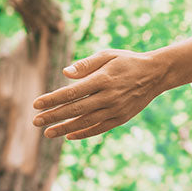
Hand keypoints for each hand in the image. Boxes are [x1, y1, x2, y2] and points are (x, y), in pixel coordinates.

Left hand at [31, 49, 167, 139]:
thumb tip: (65, 72)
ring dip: (65, 128)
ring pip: (85, 122)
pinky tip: (69, 135)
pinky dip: (84, 133)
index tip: (36, 104)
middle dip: (53, 116)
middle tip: (35, 121)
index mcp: (103, 79)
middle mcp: (109, 96)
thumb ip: (86, 64)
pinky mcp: (121, 118)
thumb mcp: (108, 55)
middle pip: (75, 109)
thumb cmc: (127, 61)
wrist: (156, 74)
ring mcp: (116, 109)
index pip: (72, 92)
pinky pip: (99, 128)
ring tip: (47, 133)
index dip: (52, 99)